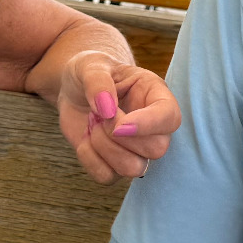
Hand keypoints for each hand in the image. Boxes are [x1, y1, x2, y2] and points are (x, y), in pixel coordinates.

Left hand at [54, 52, 180, 183]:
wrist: (73, 90)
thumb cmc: (89, 73)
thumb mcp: (90, 65)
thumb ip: (97, 81)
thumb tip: (107, 109)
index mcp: (154, 95)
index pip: (170, 117)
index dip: (148, 125)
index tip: (118, 126)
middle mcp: (152, 126)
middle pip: (157, 149)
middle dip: (119, 136)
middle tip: (98, 116)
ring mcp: (136, 149)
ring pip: (134, 168)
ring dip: (104, 148)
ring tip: (92, 126)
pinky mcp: (115, 164)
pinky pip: (107, 177)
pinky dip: (90, 160)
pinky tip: (85, 140)